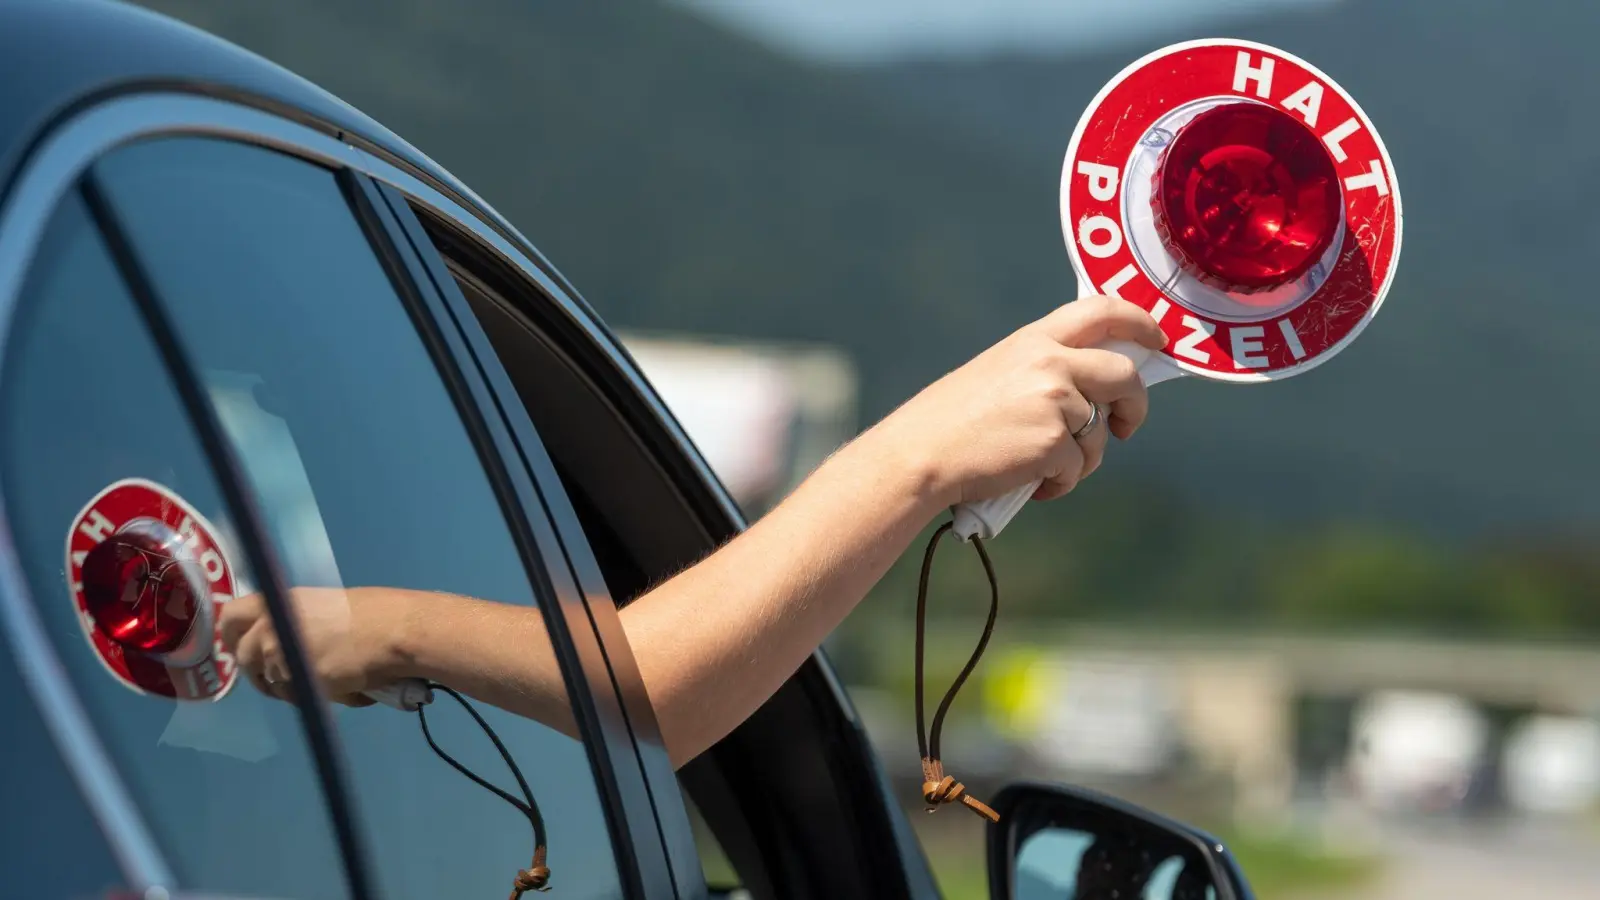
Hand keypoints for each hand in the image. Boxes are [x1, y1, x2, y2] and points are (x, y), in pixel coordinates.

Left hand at [219, 586, 414, 705]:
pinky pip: (293, 695)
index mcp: (280, 601)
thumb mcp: (322, 607)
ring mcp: (281, 655)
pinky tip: (337, 690)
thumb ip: (295, 622)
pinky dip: (309, 697)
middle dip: (253, 671)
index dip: (230, 635)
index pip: (231, 616)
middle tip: (272, 677)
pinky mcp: (298, 680)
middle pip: (242, 655)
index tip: (239, 647)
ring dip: (285, 686)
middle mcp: (271, 626)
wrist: (395, 631)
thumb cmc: (373, 614)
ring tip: (317, 684)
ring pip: (268, 680)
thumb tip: (287, 643)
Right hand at [868, 295, 1164, 505]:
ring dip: (1080, 458)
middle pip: (1123, 375)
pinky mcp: (1055, 442)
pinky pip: (1078, 468)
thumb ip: (1045, 368)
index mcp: (1034, 339)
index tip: (1156, 340)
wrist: (921, 454)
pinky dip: (1060, 483)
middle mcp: (1050, 362)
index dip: (1140, 322)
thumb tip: (1093, 390)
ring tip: (1041, 467)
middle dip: (1134, 405)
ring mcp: (1055, 401)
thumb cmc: (952, 421)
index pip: (1102, 311)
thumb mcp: (999, 372)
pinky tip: (1030, 483)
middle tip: (1124, 426)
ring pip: (1099, 433)